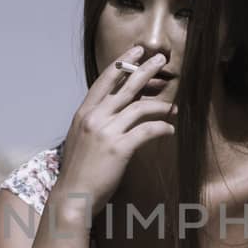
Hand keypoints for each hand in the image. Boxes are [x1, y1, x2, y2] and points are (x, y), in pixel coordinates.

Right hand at [57, 46, 177, 218]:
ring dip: (160, 105)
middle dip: (144, 70)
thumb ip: (94, 123)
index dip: (121, 63)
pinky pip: (147, 131)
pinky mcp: (119, 148)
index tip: (136, 51)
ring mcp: (106, 132)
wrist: (72, 196)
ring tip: (174, 106)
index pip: (104, 81)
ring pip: (139, 108)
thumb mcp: (80, 139)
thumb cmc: (78, 172)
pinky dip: (161, 129)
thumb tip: (114, 113)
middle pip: (124, 87)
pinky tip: (169, 130)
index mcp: (83, 114)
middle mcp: (94, 118)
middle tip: (160, 60)